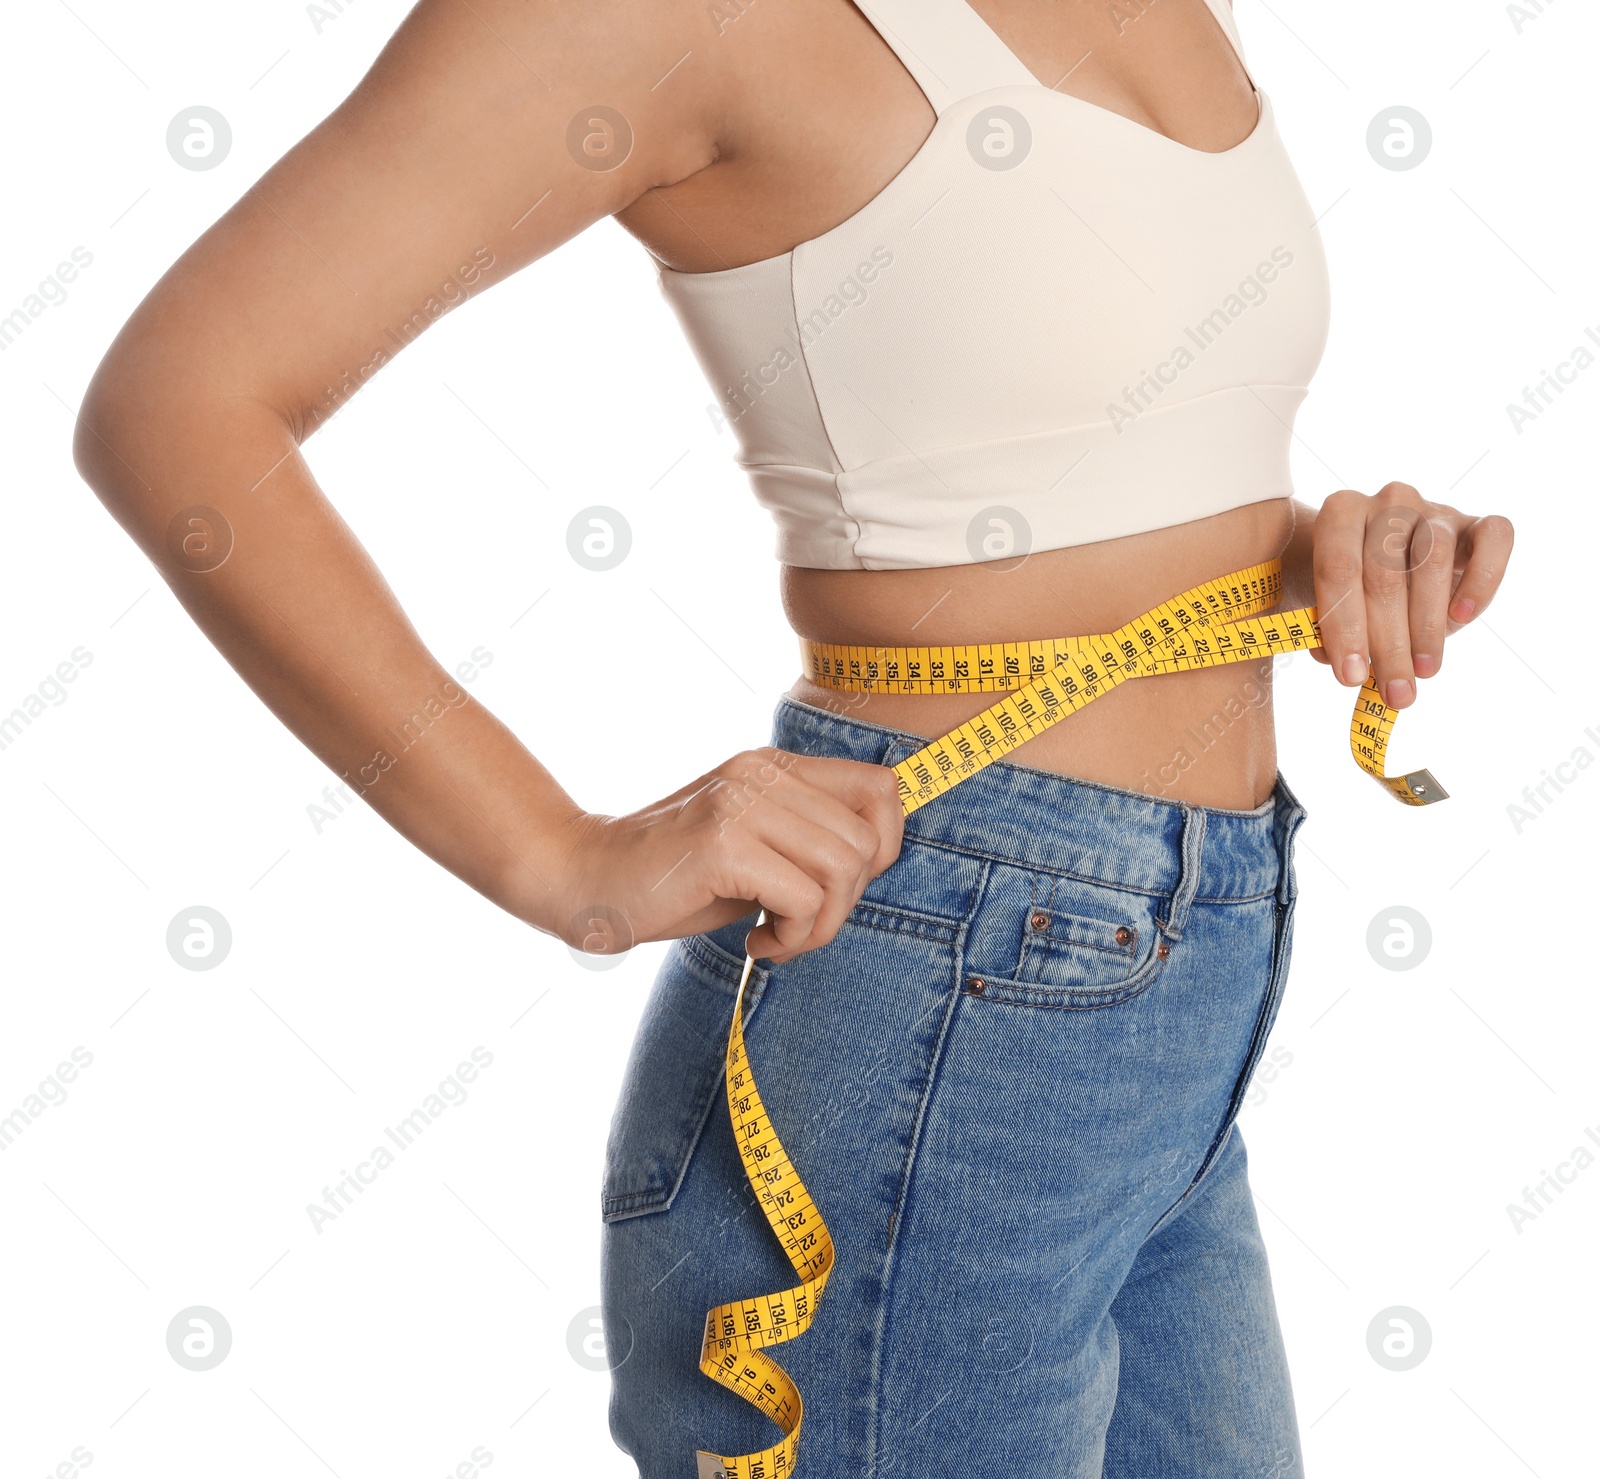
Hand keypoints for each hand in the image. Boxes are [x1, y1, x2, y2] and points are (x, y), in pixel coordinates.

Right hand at [553, 748, 904, 964]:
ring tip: (777, 938)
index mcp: (774, 766)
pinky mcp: (721, 844)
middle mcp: (762, 773)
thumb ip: (805, 841)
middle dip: (845, 904)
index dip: (885, 847)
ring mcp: (740, 804)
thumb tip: (876, 864)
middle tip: (797, 928)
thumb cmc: (672, 879)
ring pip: (842, 871)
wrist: (582, 879)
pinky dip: (791, 937)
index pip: (881, 787)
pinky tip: (754, 943)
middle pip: (867, 842)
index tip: (840, 889)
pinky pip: (802, 900)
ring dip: (819, 926)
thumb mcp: (753, 848)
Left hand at [1309, 483, 1513, 707]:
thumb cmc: (1347, 586)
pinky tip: (1462, 617)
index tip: (1351, 677)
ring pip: (1432, 563)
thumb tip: (1344, 663)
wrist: (1381, 556)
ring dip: (1428, 626)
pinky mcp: (1475, 522)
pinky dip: (1481, 580)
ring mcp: (1434, 509)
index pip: (1337, 568)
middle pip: (1385, 573)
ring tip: (1423, 671)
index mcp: (1340, 511)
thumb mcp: (1324, 603)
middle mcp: (1388, 501)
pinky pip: (1494, 539)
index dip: (1343, 626)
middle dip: (1388, 642)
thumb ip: (1325, 628)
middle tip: (1394, 689)